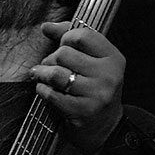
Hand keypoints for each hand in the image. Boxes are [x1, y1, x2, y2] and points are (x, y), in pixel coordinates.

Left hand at [31, 21, 124, 153]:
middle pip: (64, 53)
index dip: (66, 37)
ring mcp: (96, 95)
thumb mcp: (92, 61)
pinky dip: (42, 90)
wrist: (105, 128)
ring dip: (42, 74)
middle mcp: (109, 75)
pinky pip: (50, 93)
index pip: (82, 35)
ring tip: (42, 76)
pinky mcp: (82, 111)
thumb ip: (71, 39)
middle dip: (51, 59)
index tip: (63, 45)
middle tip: (52, 66)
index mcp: (113, 58)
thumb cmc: (94, 89)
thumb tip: (46, 26)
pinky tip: (45, 90)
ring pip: (55, 73)